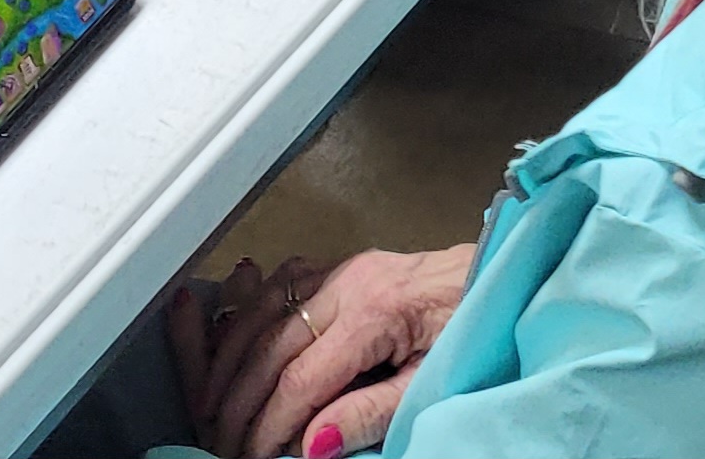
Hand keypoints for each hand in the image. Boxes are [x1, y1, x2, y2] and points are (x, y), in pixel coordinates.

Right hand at [172, 245, 474, 458]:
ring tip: (209, 401)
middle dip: (239, 399)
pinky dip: (248, 316)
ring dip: (230, 357)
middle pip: (271, 345)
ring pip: (264, 309)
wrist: (495, 276)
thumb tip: (310, 445)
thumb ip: (372, 413)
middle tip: (220, 440)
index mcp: (375, 312)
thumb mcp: (431, 381)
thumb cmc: (471, 329)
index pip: (301, 379)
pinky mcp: (342, 264)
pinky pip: (280, 284)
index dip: (270, 426)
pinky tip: (232, 342)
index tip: (253, 457)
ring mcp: (342, 267)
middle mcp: (349, 281)